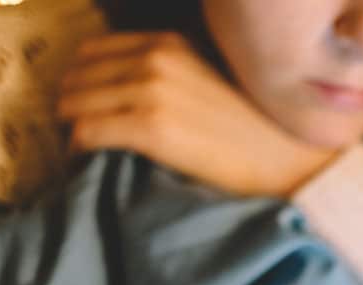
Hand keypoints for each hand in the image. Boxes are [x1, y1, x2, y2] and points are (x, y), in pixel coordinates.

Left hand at [58, 32, 332, 196]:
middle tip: (77, 133)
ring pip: (73, 104)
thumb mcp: (213, 77)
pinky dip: (78, 151)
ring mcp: (153, 91)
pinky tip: (87, 164)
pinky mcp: (151, 128)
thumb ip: (174, 71)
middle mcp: (157, 58)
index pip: (94, 51)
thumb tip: (131, 88)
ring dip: (70, 129)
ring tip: (82, 151)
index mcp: (171, 42)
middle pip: (76, 77)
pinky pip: (85, 134)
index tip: (84, 107)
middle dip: (70, 105)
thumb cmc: (259, 129)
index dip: (81, 81)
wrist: (292, 160)